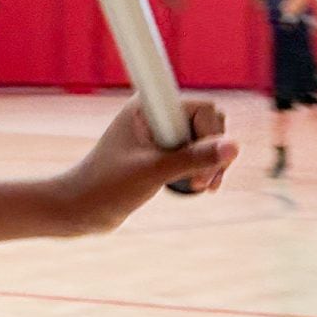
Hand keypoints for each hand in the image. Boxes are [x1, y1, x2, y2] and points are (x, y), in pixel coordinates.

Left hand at [52, 98, 234, 233]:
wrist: (81, 209)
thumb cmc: (107, 187)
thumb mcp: (154, 173)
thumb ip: (194, 158)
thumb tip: (234, 146)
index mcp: (147, 107)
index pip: (201, 107)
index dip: (210, 134)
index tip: (202, 166)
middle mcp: (156, 114)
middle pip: (209, 122)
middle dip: (213, 153)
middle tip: (202, 183)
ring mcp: (161, 133)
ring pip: (206, 140)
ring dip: (210, 165)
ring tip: (201, 188)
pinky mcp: (163, 152)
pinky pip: (197, 153)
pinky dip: (203, 170)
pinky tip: (199, 186)